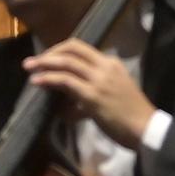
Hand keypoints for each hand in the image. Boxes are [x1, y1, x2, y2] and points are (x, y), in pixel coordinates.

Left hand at [23, 42, 155, 145]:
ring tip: (29, 68)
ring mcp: (99, 80)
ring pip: (67, 63)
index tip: (47, 58)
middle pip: (72, 48)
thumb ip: (90, 89)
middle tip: (33, 62)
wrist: (144, 127)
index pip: (81, 48)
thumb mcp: (112, 92)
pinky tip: (37, 82)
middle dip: (50, 52)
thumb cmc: (130, 113)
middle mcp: (105, 66)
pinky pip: (66, 81)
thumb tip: (65, 96)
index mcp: (111, 63)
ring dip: (44, 63)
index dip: (60, 50)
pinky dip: (48, 79)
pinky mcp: (92, 95)